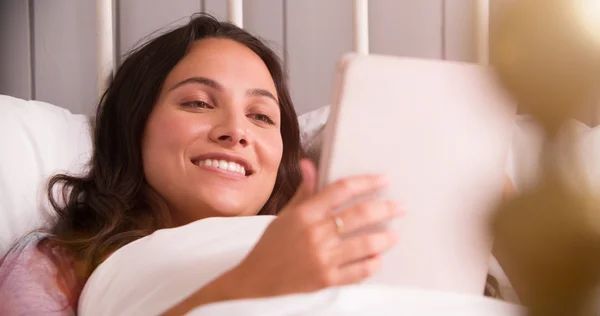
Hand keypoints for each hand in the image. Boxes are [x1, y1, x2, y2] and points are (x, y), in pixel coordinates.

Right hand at [230, 158, 402, 298]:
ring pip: (364, 243)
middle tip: (400, 207)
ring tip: (394, 235)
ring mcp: (322, 258)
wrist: (255, 281)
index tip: (383, 179)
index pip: (341, 190)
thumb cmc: (270, 246)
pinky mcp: (326, 280)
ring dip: (384, 238)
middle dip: (385, 208)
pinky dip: (372, 264)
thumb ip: (304, 191)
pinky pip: (358, 271)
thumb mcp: (285, 215)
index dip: (366, 182)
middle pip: (359, 214)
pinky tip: (377, 259)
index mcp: (304, 214)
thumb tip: (309, 165)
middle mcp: (315, 234)